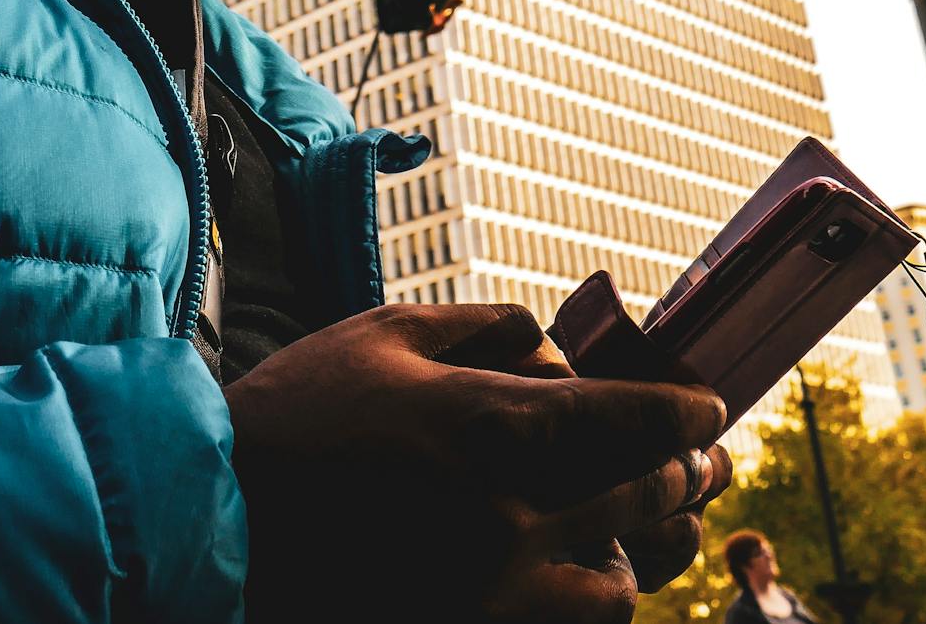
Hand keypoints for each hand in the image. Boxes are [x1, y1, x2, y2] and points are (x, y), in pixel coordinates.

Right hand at [225, 303, 727, 622]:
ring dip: (646, 547)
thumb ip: (483, 327)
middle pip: (642, 495)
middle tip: (706, 461)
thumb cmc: (295, 416)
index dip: (686, 412)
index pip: (631, 419)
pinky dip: (594, 599)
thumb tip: (556, 349)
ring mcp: (492, 586)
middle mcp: (506, 510)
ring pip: (622, 581)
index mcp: (488, 424)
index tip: (710, 408)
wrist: (215, 524)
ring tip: (654, 524)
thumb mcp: (383, 332)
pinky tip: (589, 572)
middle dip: (686, 472)